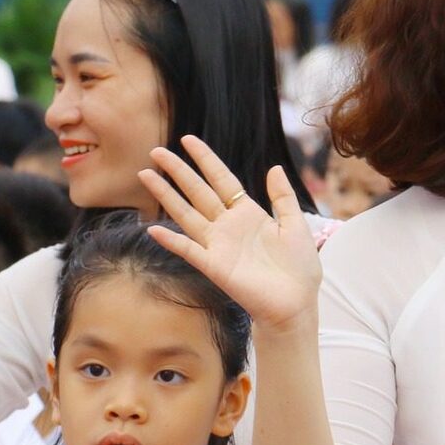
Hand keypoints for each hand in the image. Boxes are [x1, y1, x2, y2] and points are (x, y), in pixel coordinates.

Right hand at [137, 137, 321, 331]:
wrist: (296, 304)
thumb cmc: (299, 269)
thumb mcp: (295, 225)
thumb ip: (283, 197)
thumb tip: (274, 167)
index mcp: (248, 213)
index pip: (221, 179)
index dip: (205, 159)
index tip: (188, 140)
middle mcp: (228, 226)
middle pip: (197, 192)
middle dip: (177, 171)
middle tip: (155, 152)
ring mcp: (218, 245)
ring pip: (186, 214)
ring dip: (166, 196)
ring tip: (145, 175)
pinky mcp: (214, 266)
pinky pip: (188, 250)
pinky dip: (171, 240)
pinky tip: (153, 228)